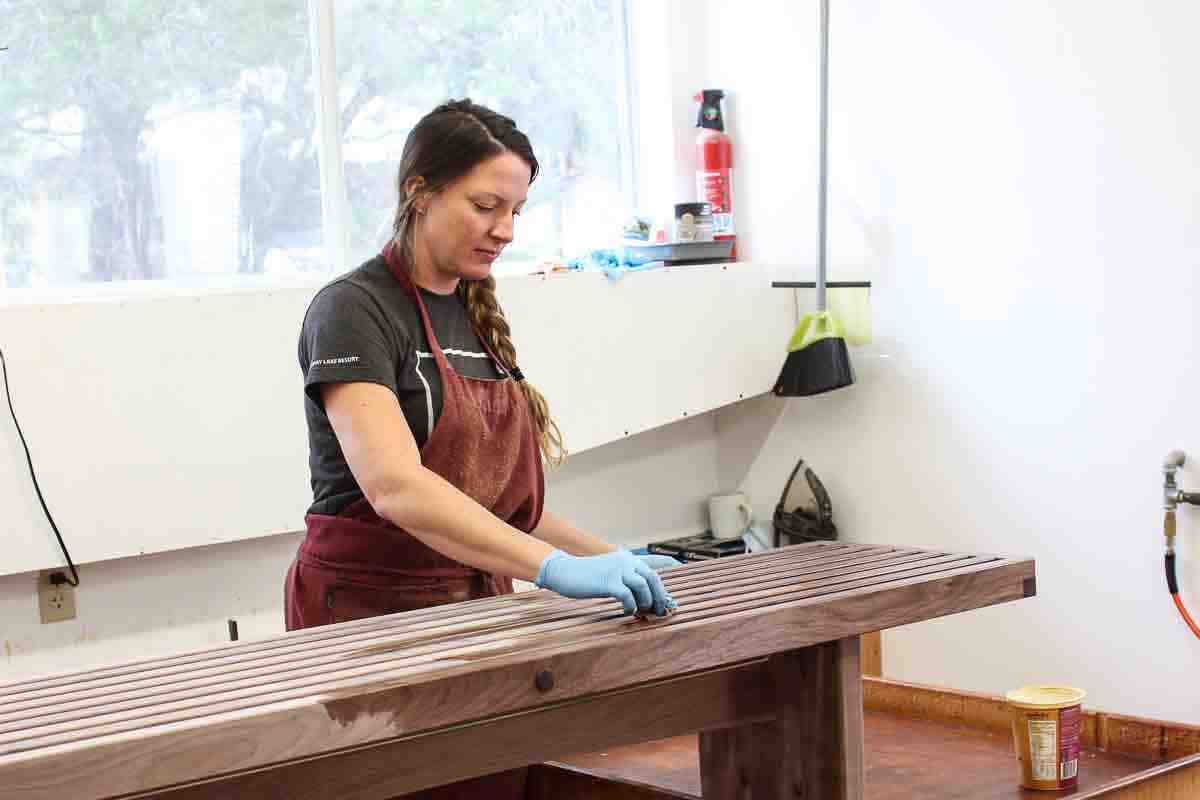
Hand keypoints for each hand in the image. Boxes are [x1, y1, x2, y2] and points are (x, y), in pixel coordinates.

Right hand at [534, 549, 676, 615]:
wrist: (565, 571)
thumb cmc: (587, 575)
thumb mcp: (609, 570)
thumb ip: (624, 577)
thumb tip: (642, 594)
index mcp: (627, 558)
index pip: (654, 561)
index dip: (669, 564)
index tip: (681, 568)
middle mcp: (625, 561)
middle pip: (652, 577)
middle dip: (659, 595)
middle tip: (660, 610)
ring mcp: (617, 571)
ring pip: (643, 586)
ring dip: (646, 601)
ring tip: (642, 611)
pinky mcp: (608, 583)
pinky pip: (628, 596)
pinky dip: (631, 606)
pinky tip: (627, 611)